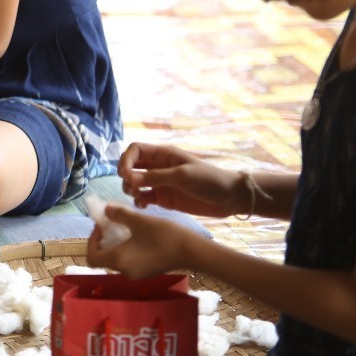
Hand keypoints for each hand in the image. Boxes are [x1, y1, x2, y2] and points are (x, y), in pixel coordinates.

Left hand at [86, 205, 191, 278]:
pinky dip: (127, 248)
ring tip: (125, 226)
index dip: (91, 241)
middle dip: (104, 239)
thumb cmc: (163, 236)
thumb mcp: (138, 220)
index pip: (92, 257)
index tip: (101, 226)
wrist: (192, 251)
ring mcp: (138, 274)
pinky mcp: (147, 272)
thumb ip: (118, 215)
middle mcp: (126, 272)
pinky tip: (137, 235)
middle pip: (104, 257)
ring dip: (116, 243)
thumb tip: (105, 210)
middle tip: (112, 223)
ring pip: (117, 258)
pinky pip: (129, 261)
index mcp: (119, 261)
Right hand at [117, 142, 241, 217]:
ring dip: (130, 188)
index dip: (126, 159)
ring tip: (137, 196)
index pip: (135, 150)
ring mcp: (160, 183)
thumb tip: (130, 179)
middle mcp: (158, 167)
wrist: (230, 198)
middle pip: (131, 165)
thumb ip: (156, 177)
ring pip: (134, 182)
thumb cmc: (209, 180)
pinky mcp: (163, 198)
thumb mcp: (183, 176)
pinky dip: (138, 200)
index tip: (125, 173)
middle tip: (131, 187)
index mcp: (163, 155)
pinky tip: (143, 205)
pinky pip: (143, 197)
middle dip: (126, 174)